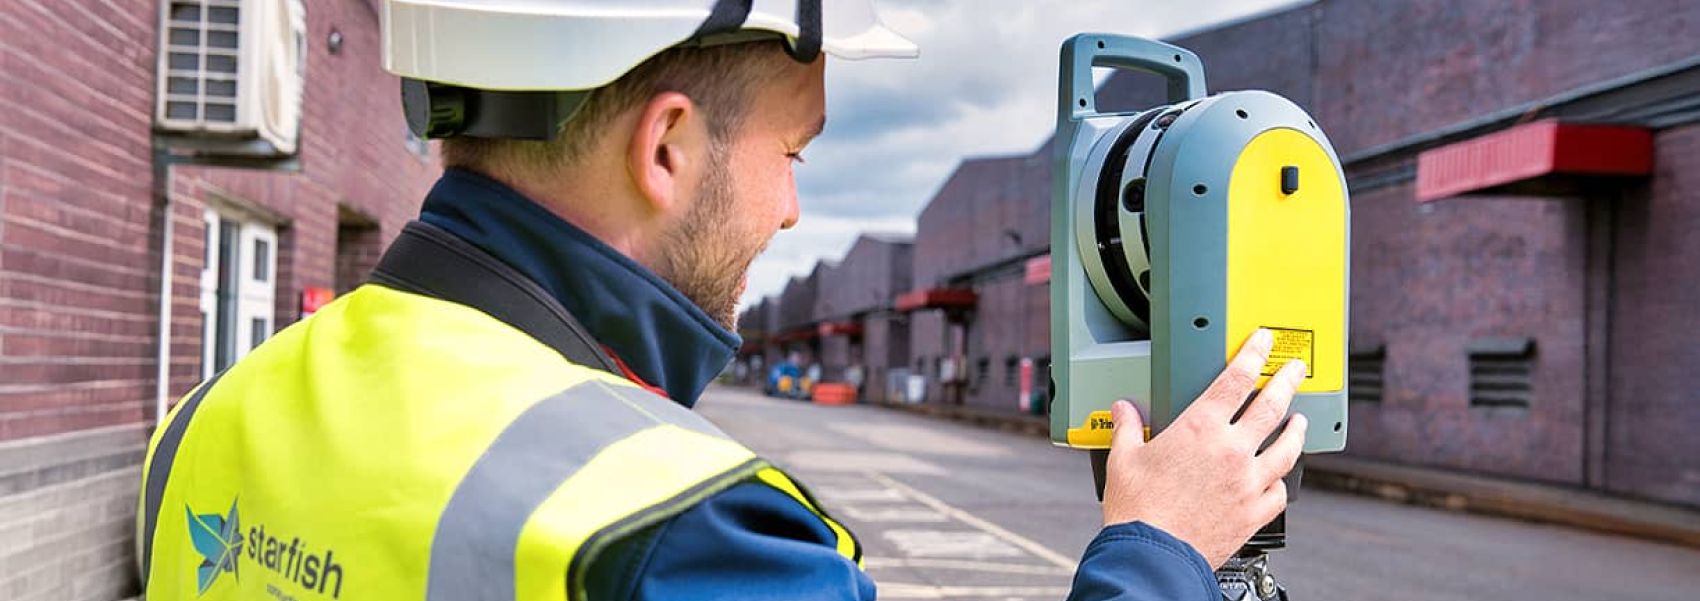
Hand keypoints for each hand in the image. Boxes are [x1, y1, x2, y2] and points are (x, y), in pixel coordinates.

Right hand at [1099, 328, 1307, 568]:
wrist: (1153, 555)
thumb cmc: (1138, 511)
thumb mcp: (1123, 460)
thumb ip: (1127, 429)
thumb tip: (1123, 411)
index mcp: (1199, 429)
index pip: (1235, 379)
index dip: (1253, 354)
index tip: (1263, 342)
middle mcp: (1231, 451)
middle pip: (1271, 405)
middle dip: (1287, 380)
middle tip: (1296, 369)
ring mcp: (1248, 482)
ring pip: (1287, 447)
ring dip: (1296, 430)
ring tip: (1300, 420)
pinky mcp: (1254, 512)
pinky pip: (1280, 491)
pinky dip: (1282, 480)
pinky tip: (1280, 477)